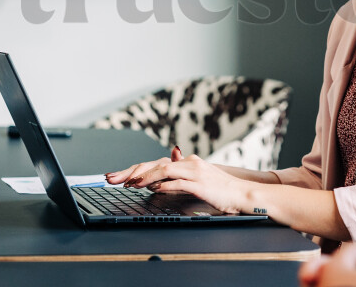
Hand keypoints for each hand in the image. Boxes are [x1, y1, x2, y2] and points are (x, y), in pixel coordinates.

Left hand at [106, 146, 247, 213]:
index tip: (118, 177)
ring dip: (144, 177)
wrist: (242, 193)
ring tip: (129, 185)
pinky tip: (153, 189)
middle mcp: (189, 163)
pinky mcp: (201, 184)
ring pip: (164, 170)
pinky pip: (178, 182)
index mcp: (187, 162)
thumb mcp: (197, 179)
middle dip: (132, 171)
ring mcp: (195, 172)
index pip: (156, 163)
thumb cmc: (220, 189)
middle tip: (113, 179)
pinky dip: (164, 185)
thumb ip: (179, 176)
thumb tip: (159, 177)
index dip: (135, 170)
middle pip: (155, 164)